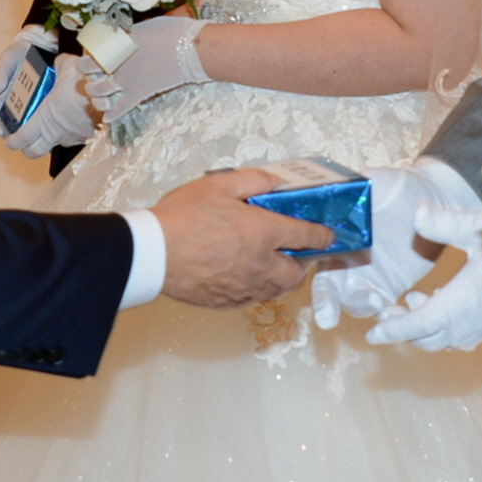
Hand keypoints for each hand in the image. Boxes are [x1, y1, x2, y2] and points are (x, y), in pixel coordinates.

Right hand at [0, 27, 94, 155]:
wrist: (39, 46)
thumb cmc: (18, 54)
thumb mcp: (7, 61)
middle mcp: (13, 107)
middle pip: (10, 128)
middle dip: (13, 137)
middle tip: (19, 141)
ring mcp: (29, 108)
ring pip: (27, 127)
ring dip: (30, 135)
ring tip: (36, 138)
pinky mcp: (44, 106)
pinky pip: (44, 119)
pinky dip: (46, 125)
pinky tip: (51, 129)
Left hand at [81, 16, 205, 123]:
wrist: (189, 48)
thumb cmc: (170, 31)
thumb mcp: (143, 26)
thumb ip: (128, 35)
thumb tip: (124, 38)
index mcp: (116, 43)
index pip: (90, 49)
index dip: (88, 53)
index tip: (92, 55)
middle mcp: (115, 62)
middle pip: (87, 71)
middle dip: (86, 73)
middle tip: (93, 74)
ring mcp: (125, 79)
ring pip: (98, 91)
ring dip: (94, 93)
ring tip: (97, 94)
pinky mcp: (138, 93)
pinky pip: (120, 108)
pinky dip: (112, 114)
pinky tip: (107, 119)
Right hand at [152, 167, 331, 306]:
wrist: (153, 253)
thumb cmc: (183, 217)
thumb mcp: (218, 185)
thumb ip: (252, 180)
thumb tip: (273, 181)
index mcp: (264, 232)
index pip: (306, 236)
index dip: (322, 236)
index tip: (328, 236)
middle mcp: (261, 264)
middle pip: (296, 273)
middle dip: (303, 264)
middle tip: (298, 252)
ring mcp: (244, 287)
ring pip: (275, 289)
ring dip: (281, 278)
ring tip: (274, 266)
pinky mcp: (226, 301)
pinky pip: (252, 298)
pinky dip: (257, 288)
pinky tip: (246, 277)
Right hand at [311, 160, 476, 329]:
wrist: (432, 198)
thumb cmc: (399, 185)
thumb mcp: (375, 181)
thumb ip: (354, 189)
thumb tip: (334, 191)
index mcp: (335, 236)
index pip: (316, 262)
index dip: (312, 278)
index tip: (313, 293)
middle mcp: (345, 260)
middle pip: (330, 290)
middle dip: (327, 306)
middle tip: (328, 318)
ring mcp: (367, 276)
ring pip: (356, 303)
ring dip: (361, 307)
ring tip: (378, 301)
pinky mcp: (390, 287)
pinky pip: (383, 308)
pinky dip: (387, 315)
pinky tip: (397, 311)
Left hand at [367, 199, 481, 349]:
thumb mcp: (480, 225)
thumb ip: (443, 222)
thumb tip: (417, 216)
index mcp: (464, 303)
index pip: (419, 324)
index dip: (394, 330)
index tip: (373, 334)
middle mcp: (479, 323)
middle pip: (434, 338)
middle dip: (408, 329)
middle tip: (391, 314)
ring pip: (455, 338)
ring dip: (433, 326)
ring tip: (420, 301)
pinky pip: (476, 335)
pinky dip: (456, 325)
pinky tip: (458, 302)